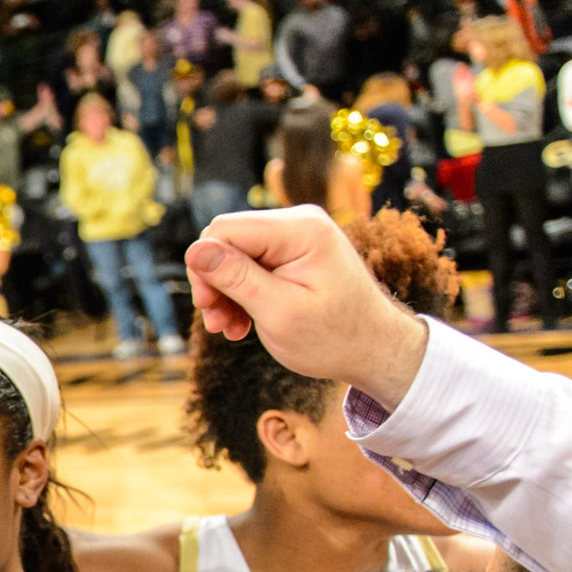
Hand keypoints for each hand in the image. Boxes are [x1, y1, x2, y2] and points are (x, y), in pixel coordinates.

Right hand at [184, 206, 428, 404]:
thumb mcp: (278, 312)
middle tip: (216, 324)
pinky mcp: (296, 251)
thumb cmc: (335, 337)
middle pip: (228, 240)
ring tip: (229, 328)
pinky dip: (243, 292)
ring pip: (236, 254)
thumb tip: (194, 250)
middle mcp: (300, 221)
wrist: (376, 350)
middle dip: (215, 282)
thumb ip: (236, 278)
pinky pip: (253, 263)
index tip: (208, 308)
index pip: (225, 230)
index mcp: (301, 230)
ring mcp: (299, 235)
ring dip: (226, 292)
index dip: (205, 267)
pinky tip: (242, 321)